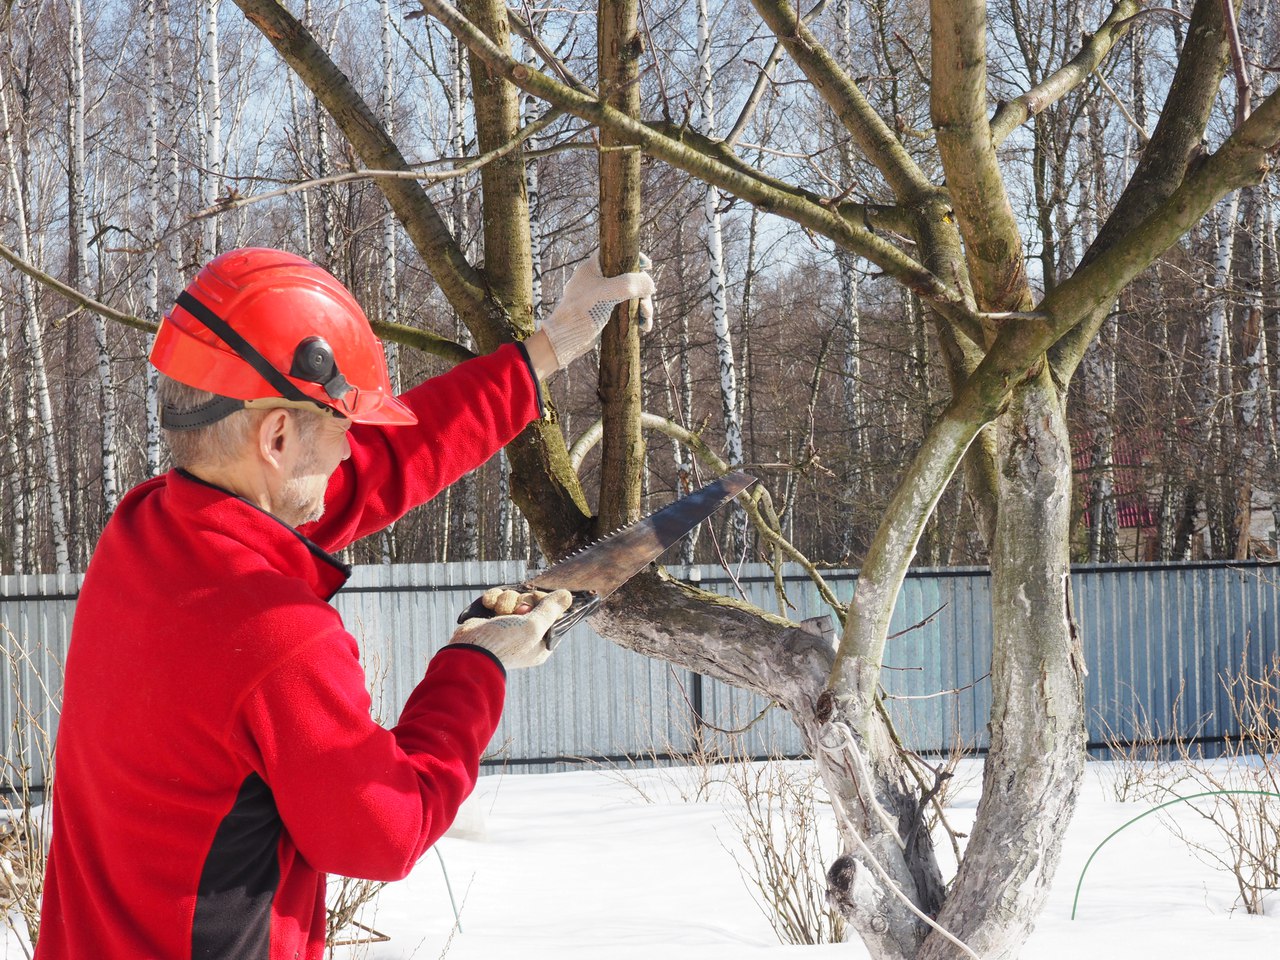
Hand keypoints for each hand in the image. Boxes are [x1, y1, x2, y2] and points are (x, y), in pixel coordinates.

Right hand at [449, 589, 573, 668]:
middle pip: (531, 602)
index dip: (544, 602)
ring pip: (513, 597)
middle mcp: (526, 633)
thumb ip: (550, 610)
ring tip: (499, 612)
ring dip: (506, 600)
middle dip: (522, 601)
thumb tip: (567, 595)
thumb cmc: (505, 643)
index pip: (551, 613)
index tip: (537, 600)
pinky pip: (498, 598)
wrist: (469, 651)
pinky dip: (493, 599)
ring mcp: (508, 625)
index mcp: (541, 641)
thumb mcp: (533, 626)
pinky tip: (489, 605)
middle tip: (517, 610)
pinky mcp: (491, 618)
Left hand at [540, 250, 655, 367]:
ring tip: (646, 319)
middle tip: (645, 305)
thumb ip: (631, 284)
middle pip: (629, 278)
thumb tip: (650, 284)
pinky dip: (637, 317)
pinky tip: (644, 326)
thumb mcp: (608, 292)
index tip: (648, 266)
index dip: (634, 257)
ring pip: (630, 296)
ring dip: (643, 306)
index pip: (616, 253)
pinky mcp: (605, 313)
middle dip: (642, 291)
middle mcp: (598, 280)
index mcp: (593, 268)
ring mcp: (602, 297)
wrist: (566, 339)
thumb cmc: (582, 311)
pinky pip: (626, 310)